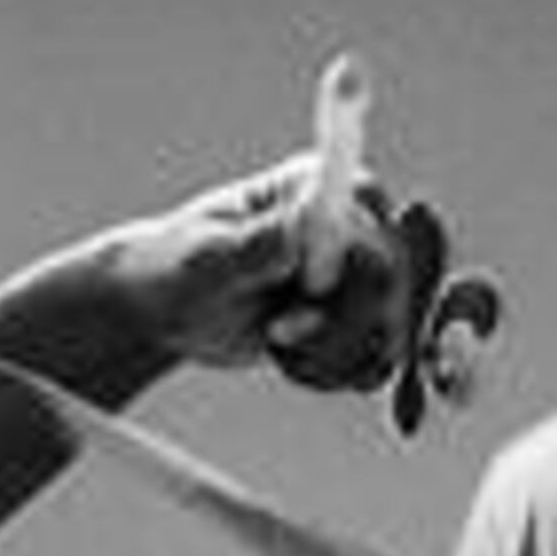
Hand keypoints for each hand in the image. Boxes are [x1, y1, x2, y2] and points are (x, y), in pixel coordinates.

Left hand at [97, 154, 421, 392]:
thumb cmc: (176, 271)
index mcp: (311, 185)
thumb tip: (304, 223)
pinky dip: (333, 370)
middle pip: (391, 273)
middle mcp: (344, 223)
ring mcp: (353, 273)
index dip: (361, 254)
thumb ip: (260, 243)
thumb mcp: (208, 261)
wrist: (165, 312)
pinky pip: (373, 357)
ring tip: (275, 339)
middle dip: (341, 319)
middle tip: (279, 331)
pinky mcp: (352, 317)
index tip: (316, 292)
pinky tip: (291, 359)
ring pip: (384, 324)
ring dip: (329, 350)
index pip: (370, 208)